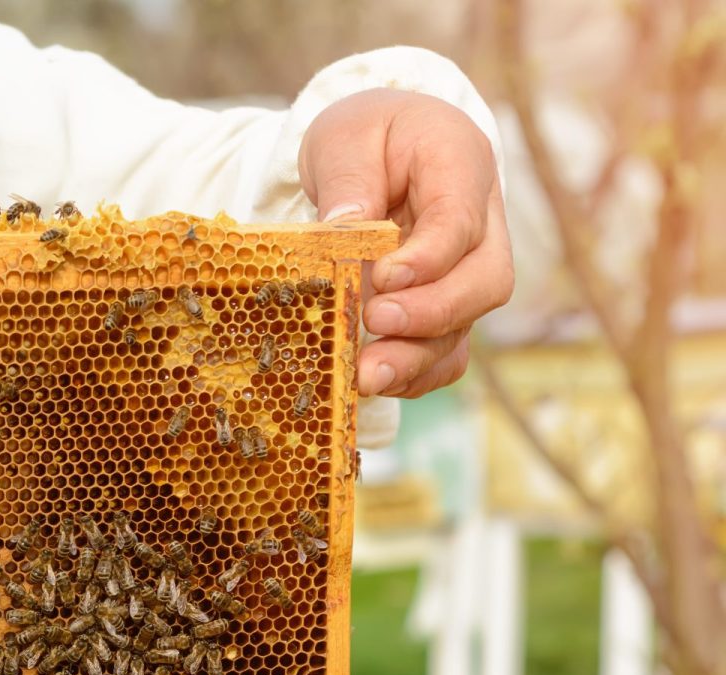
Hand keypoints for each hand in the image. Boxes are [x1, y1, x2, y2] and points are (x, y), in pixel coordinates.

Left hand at [299, 88, 512, 397]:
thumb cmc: (366, 136)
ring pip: (467, 323)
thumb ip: (348, 179)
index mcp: (460, 165)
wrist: (380, 146)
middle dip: (433, 312)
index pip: (461, 220)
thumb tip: (346, 228)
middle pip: (485, 281)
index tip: (385, 278)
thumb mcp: (344, 136)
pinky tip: (379, 383)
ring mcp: (468, 269)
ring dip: (419, 356)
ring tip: (368, 375)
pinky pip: (449, 350)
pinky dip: (419, 374)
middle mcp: (481, 223)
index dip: (430, 257)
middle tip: (377, 321)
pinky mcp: (447, 304)